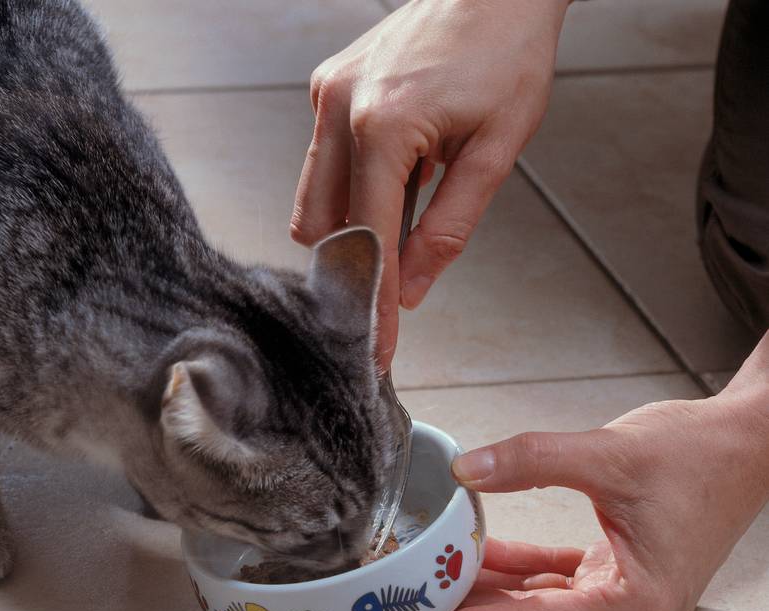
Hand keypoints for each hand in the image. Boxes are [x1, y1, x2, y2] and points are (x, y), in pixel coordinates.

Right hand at [291, 0, 570, 366]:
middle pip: (323, 228)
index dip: (375, 300)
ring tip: (401, 222)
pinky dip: (350, 191)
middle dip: (354, 268)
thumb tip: (412, 291)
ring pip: (312, 201)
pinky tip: (394, 180)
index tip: (376, 346)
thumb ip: (448, 229)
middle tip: (387, 296)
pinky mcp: (325, 87)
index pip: (369, 240)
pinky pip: (321, 164)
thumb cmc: (507, 53)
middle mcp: (340, 109)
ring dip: (349, 230)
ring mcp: (326, 95)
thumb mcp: (496, 150)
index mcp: (383, 126)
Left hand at [417, 339, 768, 610]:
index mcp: (637, 604)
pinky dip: (513, 567)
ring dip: (484, 587)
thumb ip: (532, 461)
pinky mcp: (614, 574)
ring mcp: (621, 595)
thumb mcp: (609, 453)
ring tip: (423, 580)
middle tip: (404, 609)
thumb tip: (465, 471)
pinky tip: (470, 553)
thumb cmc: (700, 455)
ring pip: (535, 601)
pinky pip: (551, 578)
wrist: (747, 441)